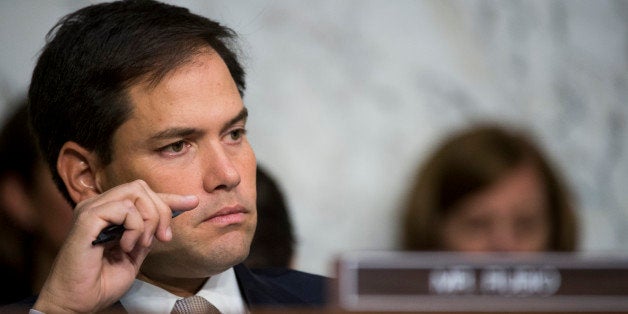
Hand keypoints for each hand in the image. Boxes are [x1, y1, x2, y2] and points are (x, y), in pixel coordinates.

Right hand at [33, 180, 198, 312]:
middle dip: (161, 211)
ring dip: (148, 220)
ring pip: (135, 193)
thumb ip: (148, 232)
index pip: (142, 194)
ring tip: (141, 245)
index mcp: (108, 212)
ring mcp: (90, 209)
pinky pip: (124, 208)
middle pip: (142, 188)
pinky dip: (135, 227)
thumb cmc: (101, 282)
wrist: (78, 302)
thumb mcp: (136, 253)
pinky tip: (126, 246)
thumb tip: (171, 213)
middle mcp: (97, 206)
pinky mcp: (86, 218)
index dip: (169, 197)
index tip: (193, 202)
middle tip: (161, 239)